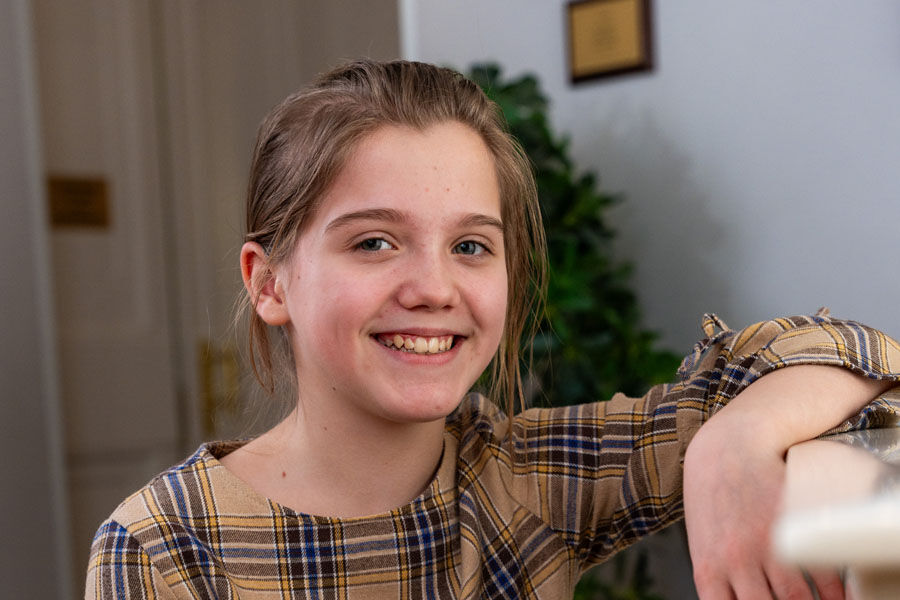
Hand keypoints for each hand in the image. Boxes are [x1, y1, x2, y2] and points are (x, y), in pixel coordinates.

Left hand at [683, 417, 844, 598]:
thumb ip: (720, 579)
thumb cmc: (713, 496)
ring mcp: (767, 544)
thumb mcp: (704, 540)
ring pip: (796, 599)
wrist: (728, 445)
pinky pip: (821, 574)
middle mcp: (736, 560)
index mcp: (709, 567)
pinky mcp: (793, 525)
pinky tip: (833, 594)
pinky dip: (832, 591)